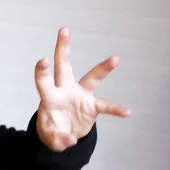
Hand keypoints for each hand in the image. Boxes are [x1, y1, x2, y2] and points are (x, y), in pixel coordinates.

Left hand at [34, 27, 130, 151]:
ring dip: (103, 68)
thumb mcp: (50, 140)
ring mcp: (80, 96)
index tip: (44, 60)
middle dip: (63, 48)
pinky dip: (115, 109)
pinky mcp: (91, 106)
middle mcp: (64, 90)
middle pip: (63, 66)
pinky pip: (106, 106)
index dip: (42, 71)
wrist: (63, 135)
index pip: (44, 81)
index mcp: (49, 97)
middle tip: (64, 30)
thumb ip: (58, 140)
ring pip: (91, 78)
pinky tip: (126, 112)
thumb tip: (70, 140)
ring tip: (115, 58)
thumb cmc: (51, 131)